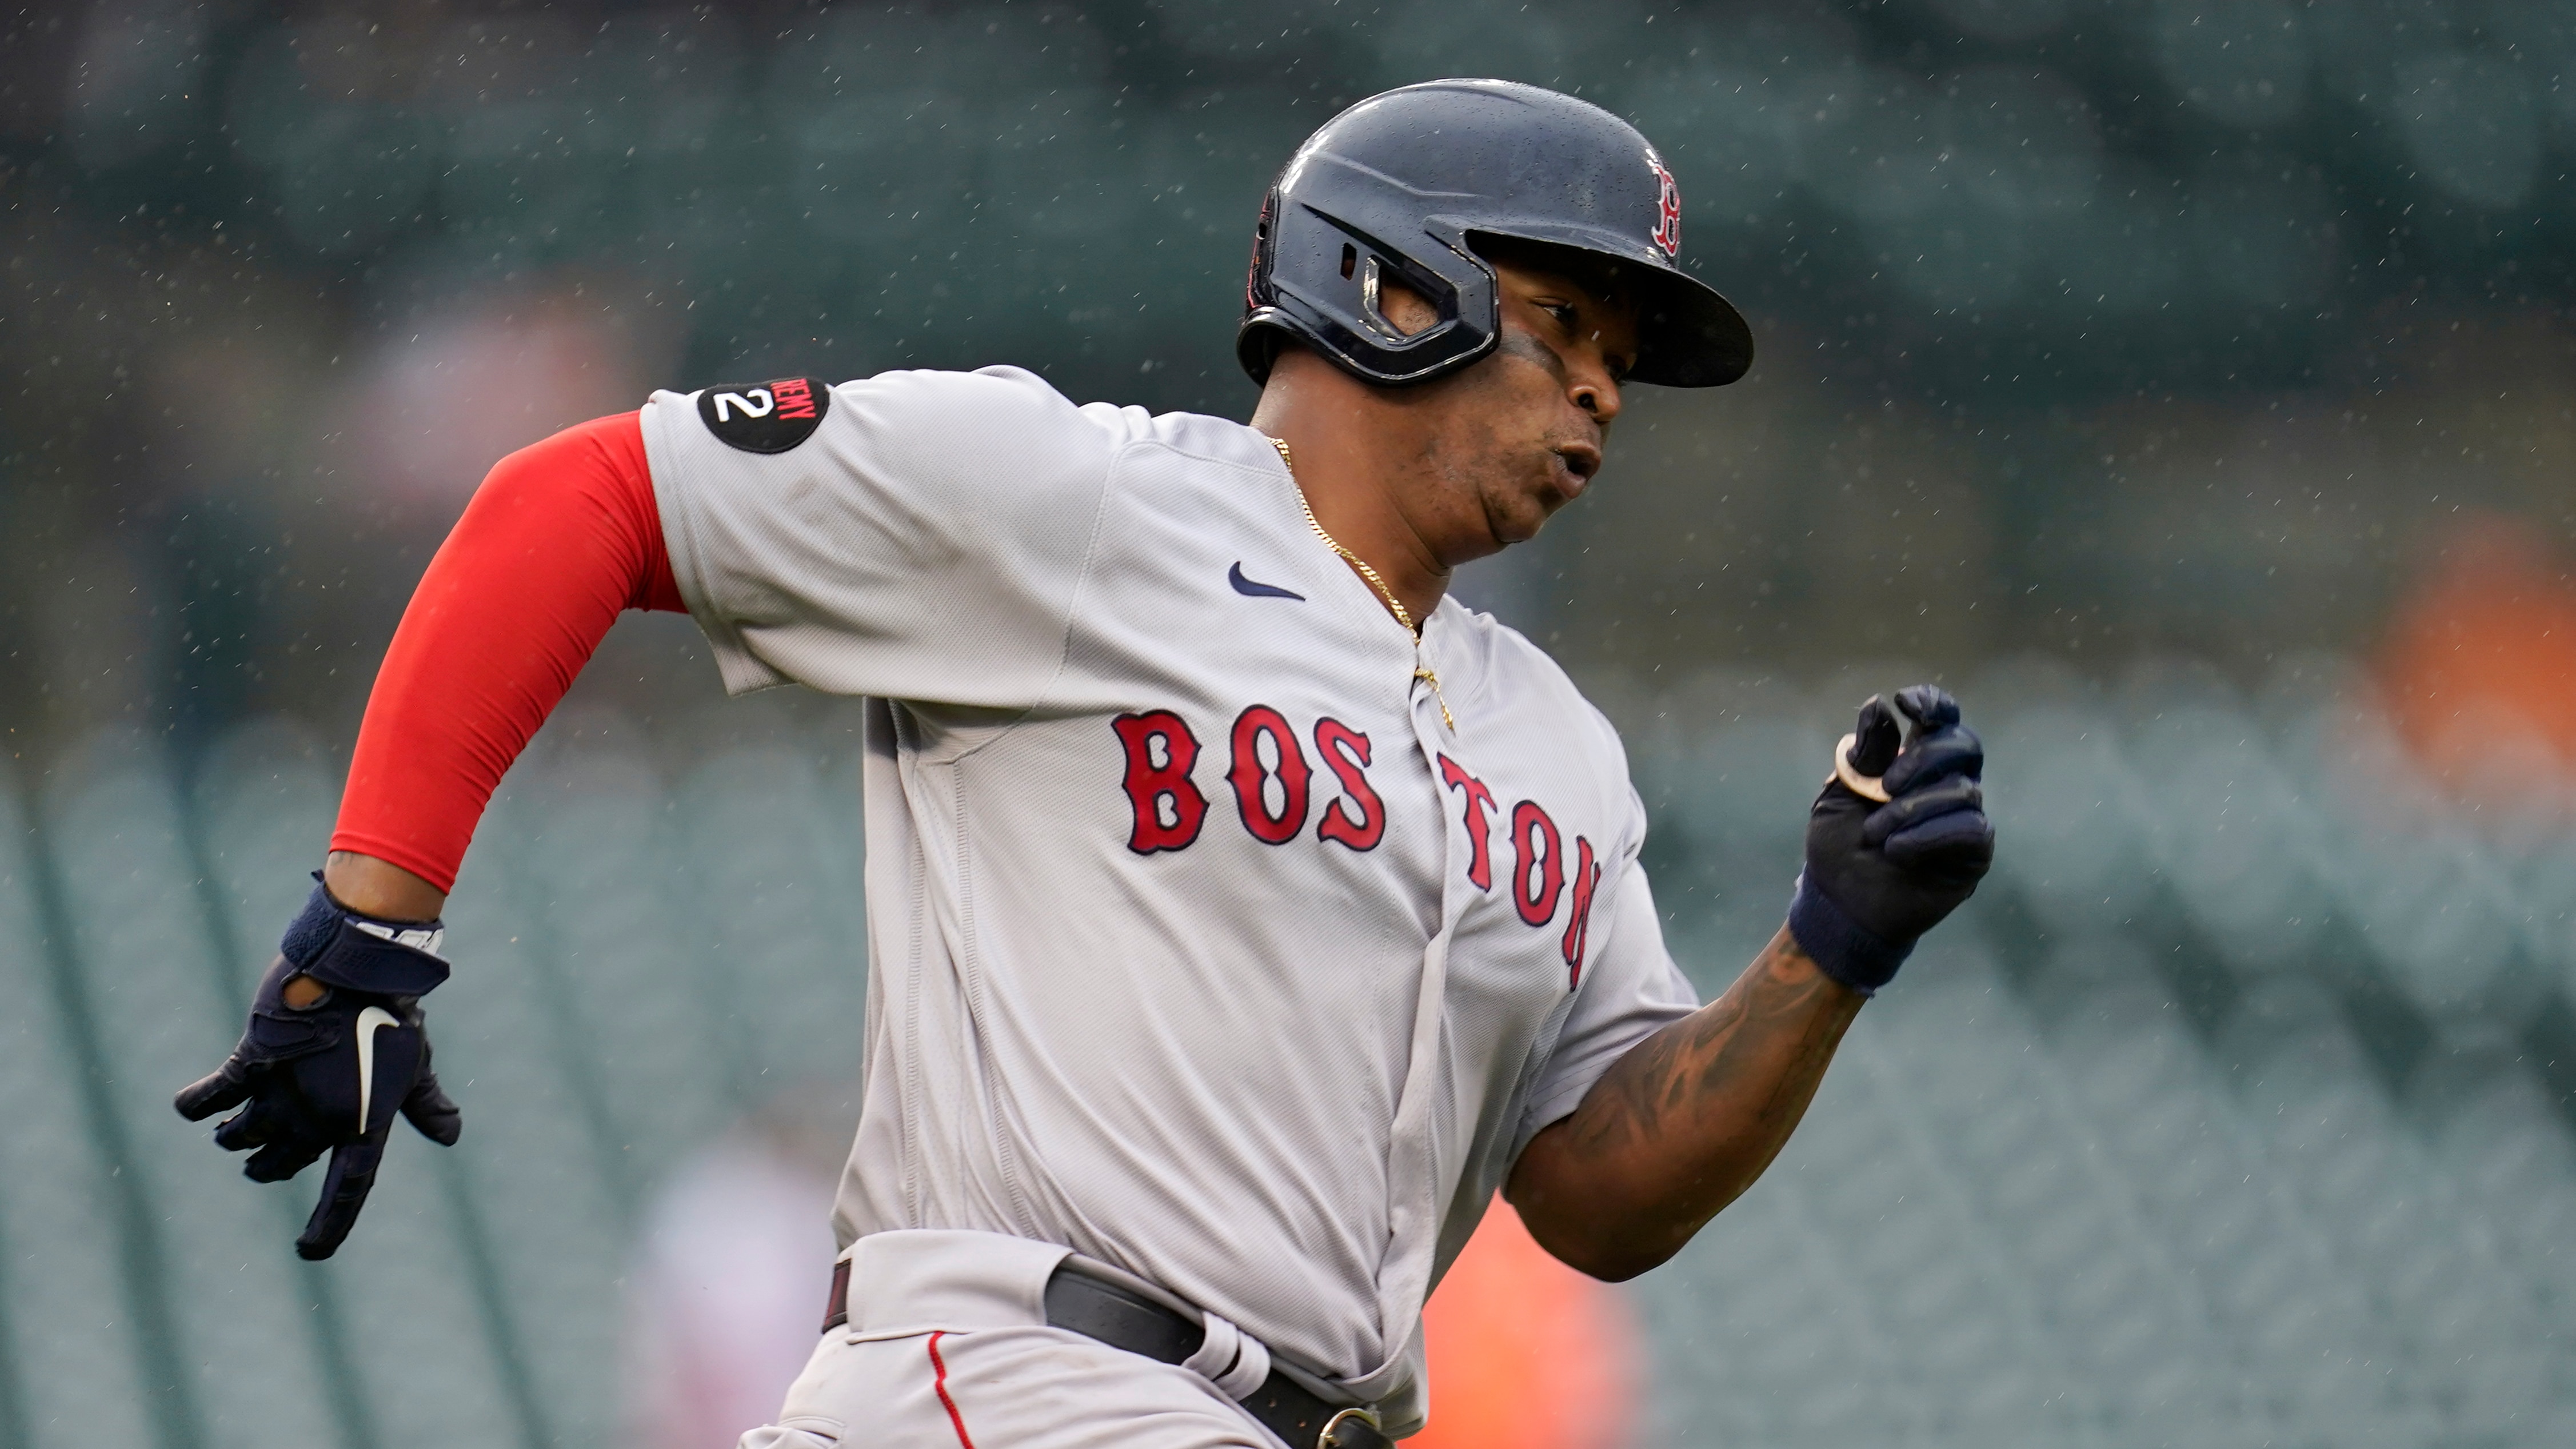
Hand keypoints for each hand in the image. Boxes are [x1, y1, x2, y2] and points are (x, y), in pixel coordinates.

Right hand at [174, 880, 460, 1258]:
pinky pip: (209, 1100)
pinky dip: (197, 1105)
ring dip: (233, 1138)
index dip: (330, 1227)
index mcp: (364, 1126)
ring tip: (231, 1132)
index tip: (310, 1253)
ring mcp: (282, 1095)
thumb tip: (450, 1136)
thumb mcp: (415, 1064)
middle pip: (282, 1164)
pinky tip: (193, 1106)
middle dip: (268, 1165)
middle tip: (261, 1159)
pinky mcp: (250, 1064)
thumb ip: (426, 1104)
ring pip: (241, 1137)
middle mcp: (320, 1121)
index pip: (349, 1191)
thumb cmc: (393, 1014)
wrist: (359, 965)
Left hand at [1789, 685, 1994, 993]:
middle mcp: (1946, 784)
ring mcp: (1963, 818)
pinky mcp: (1973, 854)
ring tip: (1876, 834)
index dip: (1933, 704)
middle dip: (1923, 759)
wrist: (1840, 904)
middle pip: (1962, 745)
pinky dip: (1929, 835)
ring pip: (1963, 790)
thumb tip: (1878, 705)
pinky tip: (1897, 850)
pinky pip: (1970, 828)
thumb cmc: (1839, 848)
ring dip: (1913, 809)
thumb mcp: (1842, 795)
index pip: (1941, 720)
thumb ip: (1864, 755)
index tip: (1905, 703)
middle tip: (1884, 787)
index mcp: (1914, 762)